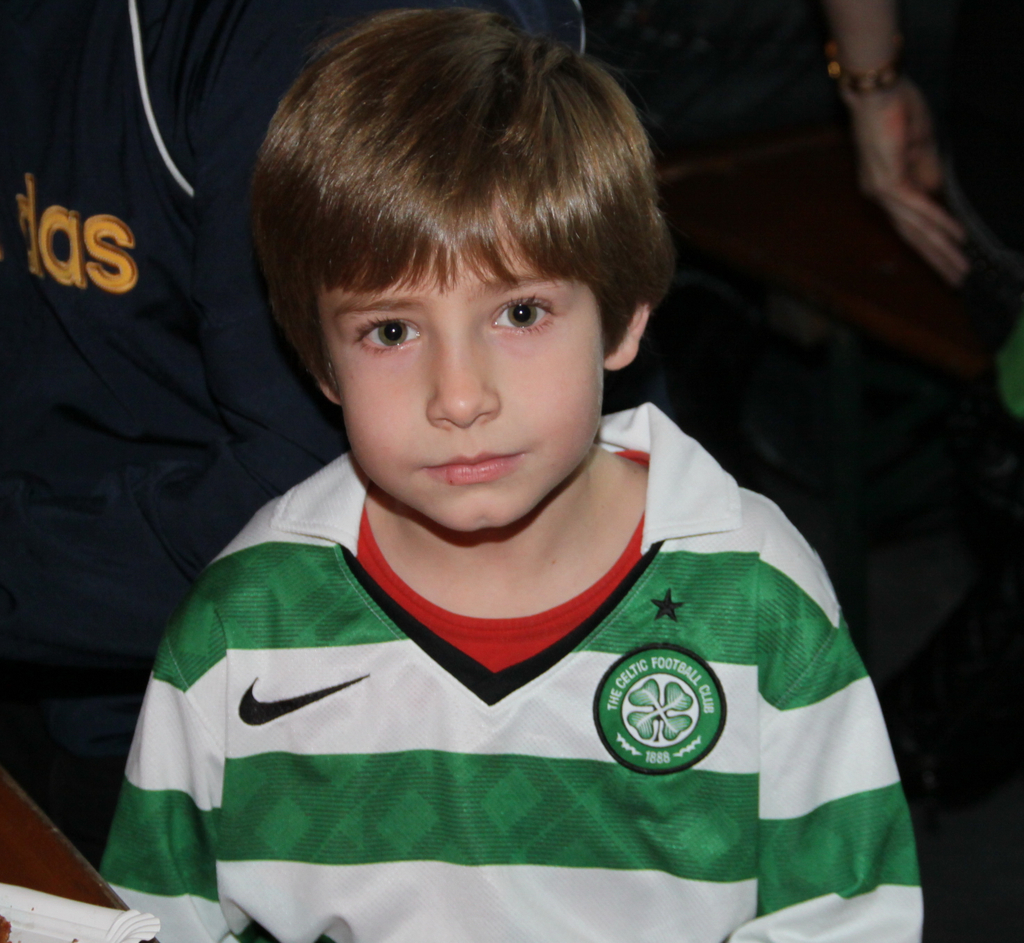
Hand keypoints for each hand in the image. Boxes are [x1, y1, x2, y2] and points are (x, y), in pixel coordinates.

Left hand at [844, 78, 968, 285]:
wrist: (878, 90)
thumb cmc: (896, 110)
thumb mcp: (919, 145)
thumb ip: (926, 172)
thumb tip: (937, 194)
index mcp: (884, 188)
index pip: (911, 224)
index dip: (932, 244)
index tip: (951, 262)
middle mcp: (879, 195)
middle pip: (912, 236)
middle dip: (937, 260)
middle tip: (958, 283)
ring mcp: (881, 190)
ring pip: (915, 229)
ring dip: (941, 250)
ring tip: (961, 269)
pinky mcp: (889, 180)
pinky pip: (918, 207)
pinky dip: (939, 222)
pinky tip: (956, 237)